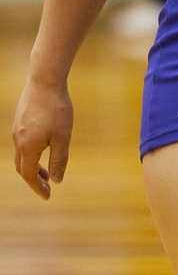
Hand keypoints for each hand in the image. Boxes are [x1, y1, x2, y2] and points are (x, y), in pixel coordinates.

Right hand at [12, 76, 72, 200]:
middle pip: (22, 167)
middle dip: (34, 179)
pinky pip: (22, 141)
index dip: (38, 187)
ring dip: (33, 164)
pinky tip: (44, 144)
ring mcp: (17, 128)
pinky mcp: (20, 118)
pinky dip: (31, 151)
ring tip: (47, 168)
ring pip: (21, 154)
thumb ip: (59, 159)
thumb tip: (57, 180)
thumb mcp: (63, 136)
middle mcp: (18, 140)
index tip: (48, 196)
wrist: (45, 79)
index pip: (29, 175)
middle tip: (48, 185)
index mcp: (28, 147)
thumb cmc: (57, 108)